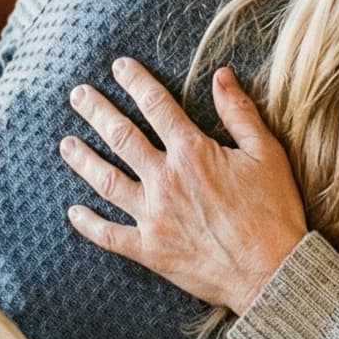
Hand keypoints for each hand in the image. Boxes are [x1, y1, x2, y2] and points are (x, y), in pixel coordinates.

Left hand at [59, 57, 309, 316]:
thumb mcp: (266, 152)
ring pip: (107, 181)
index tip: (119, 67)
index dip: (136, 82)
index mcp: (193, 152)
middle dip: (97, 112)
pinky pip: (109, 235)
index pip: (156, 106)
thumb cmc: (273, 210)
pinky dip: (88, 224)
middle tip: (77, 95)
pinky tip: (73, 212)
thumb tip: (221, 75)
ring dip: (83, 160)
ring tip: (65, 143)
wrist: (271, 271)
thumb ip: (239, 112)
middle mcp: (165, 180)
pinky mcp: (150, 250)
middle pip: (121, 137)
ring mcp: (153, 216)